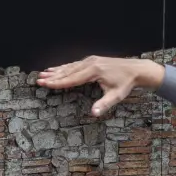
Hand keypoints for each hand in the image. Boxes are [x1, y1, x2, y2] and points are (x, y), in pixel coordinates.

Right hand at [37, 56, 164, 116]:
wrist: (136, 69)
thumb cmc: (126, 83)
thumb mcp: (116, 95)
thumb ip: (104, 105)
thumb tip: (94, 114)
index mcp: (94, 71)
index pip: (71, 79)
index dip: (57, 82)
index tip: (45, 84)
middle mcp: (90, 63)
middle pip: (68, 71)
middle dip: (52, 76)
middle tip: (39, 79)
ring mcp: (91, 60)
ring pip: (70, 67)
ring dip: (56, 70)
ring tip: (44, 73)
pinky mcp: (92, 61)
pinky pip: (75, 65)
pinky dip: (65, 67)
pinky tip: (58, 69)